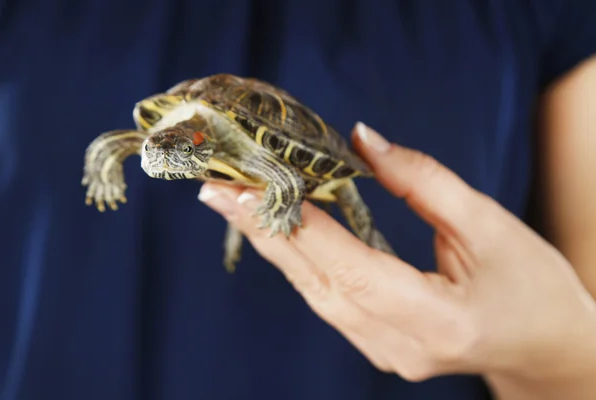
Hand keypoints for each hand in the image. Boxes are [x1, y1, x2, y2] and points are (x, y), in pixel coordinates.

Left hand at [198, 122, 595, 396]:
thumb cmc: (531, 286)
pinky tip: (280, 233)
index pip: (349, 265)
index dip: (296, 223)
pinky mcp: (380, 347)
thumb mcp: (488, 224)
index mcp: (437, 320)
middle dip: (265, 231)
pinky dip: (302, 264)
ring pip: (317, 294)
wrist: (545, 345)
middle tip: (220, 190)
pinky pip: (329, 301)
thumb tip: (364, 141)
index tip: (249, 188)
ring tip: (238, 206)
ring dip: (276, 246)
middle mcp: (402, 347)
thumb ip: (424, 181)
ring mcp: (387, 354)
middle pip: (318, 283)